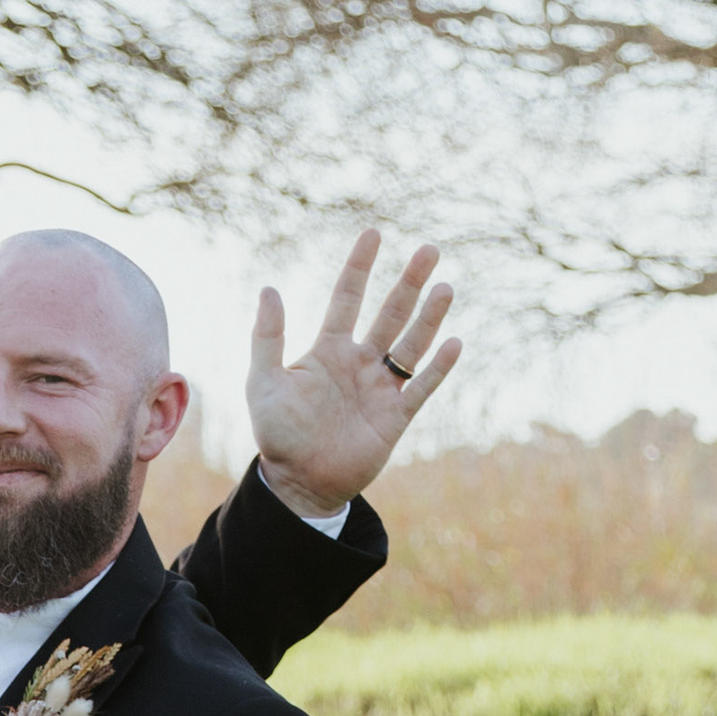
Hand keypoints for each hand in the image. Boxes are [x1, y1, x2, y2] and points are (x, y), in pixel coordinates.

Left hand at [247, 229, 461, 518]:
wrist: (298, 482)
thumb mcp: (264, 382)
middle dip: (408, 282)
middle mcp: (359, 362)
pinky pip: (421, 387)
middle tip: (430, 249)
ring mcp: (380, 388)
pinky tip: (452, 342)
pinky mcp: (396, 417)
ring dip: (428, 317)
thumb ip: (267, 337)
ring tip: (445, 287)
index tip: (373, 233)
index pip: (347, 298)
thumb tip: (269, 288)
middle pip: (390, 313)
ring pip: (411, 345)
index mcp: (328, 350)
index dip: (360, 267)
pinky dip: (437, 368)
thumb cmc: (277, 433)